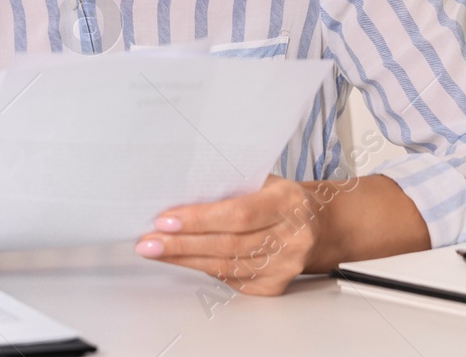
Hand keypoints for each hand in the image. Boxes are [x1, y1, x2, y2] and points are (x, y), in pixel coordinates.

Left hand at [135, 176, 336, 294]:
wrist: (318, 223)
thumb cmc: (280, 197)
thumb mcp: (262, 179)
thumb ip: (228, 184)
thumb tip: (176, 191)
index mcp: (287, 202)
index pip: (238, 214)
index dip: (199, 219)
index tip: (164, 220)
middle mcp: (291, 237)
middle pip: (228, 245)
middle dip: (181, 244)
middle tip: (148, 241)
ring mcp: (285, 265)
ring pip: (226, 266)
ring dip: (184, 259)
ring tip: (155, 250)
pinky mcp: (275, 285)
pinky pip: (231, 280)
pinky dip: (203, 269)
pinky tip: (181, 260)